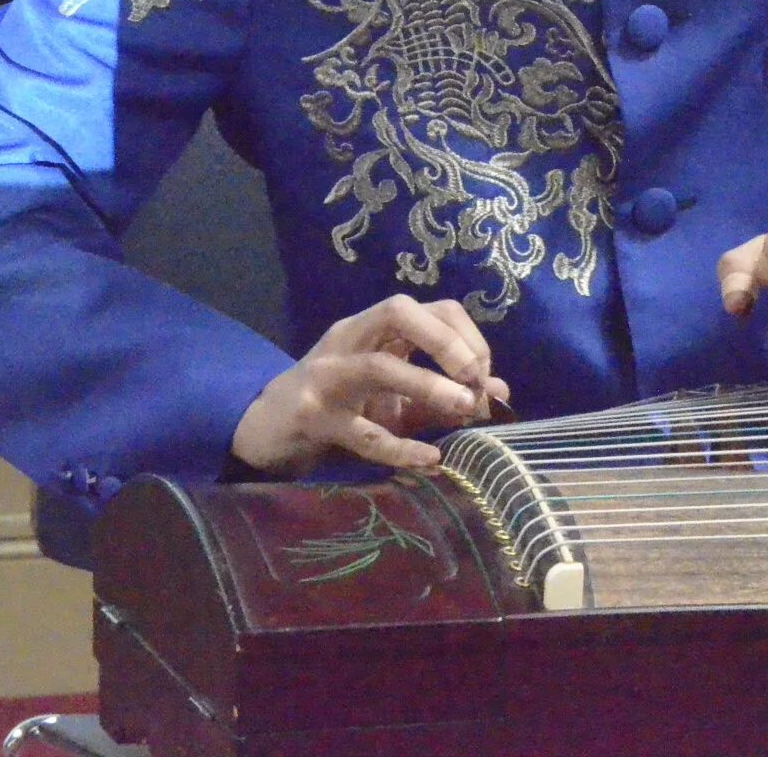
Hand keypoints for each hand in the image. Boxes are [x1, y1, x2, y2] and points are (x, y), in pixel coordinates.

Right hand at [231, 294, 508, 474]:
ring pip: (379, 366)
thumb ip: (444, 393)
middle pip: (400, 311)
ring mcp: (327, 376)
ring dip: (428, 385)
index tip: (482, 377)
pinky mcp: (313, 417)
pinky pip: (362, 432)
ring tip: (464, 409)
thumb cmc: (339, 406)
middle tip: (474, 380)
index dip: (464, 337)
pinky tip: (431, 460)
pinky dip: (400, 448)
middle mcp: (349, 338)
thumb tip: (500, 392)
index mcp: (373, 327)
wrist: (266, 429)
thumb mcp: (394, 396)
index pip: (429, 307)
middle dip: (446, 341)